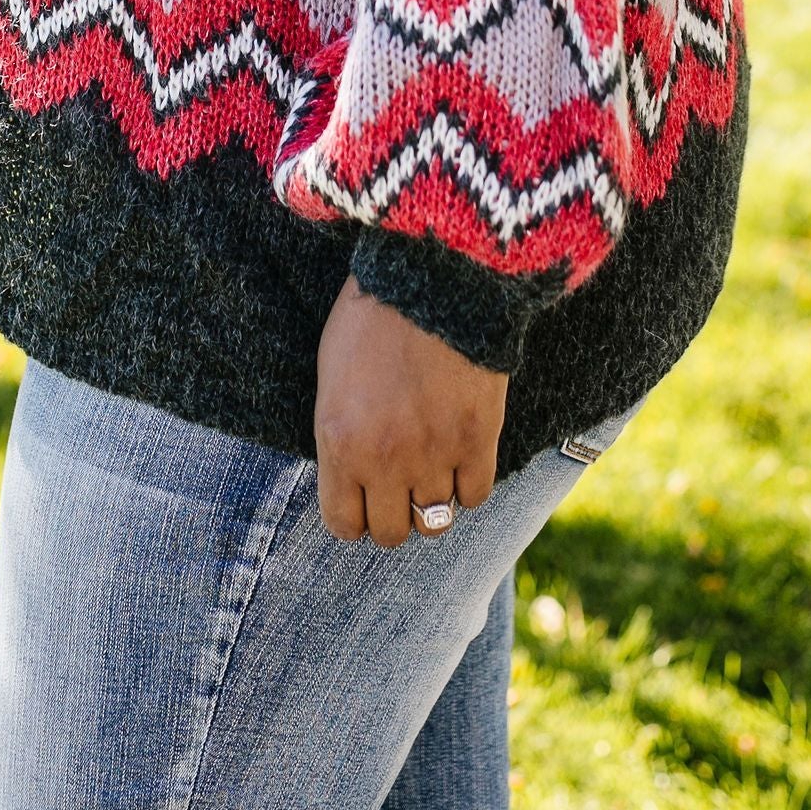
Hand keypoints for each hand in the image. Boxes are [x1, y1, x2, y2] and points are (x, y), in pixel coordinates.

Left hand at [314, 276, 507, 547]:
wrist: (431, 276)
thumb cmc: (372, 316)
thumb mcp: (331, 375)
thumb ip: (339, 433)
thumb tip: (350, 474)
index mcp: (339, 442)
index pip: (343, 524)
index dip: (354, 519)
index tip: (362, 503)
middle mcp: (385, 459)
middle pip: (392, 533)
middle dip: (393, 515)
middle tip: (399, 489)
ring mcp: (434, 452)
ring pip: (435, 521)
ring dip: (431, 502)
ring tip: (432, 474)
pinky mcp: (478, 438)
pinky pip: (475, 495)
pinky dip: (468, 485)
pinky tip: (461, 459)